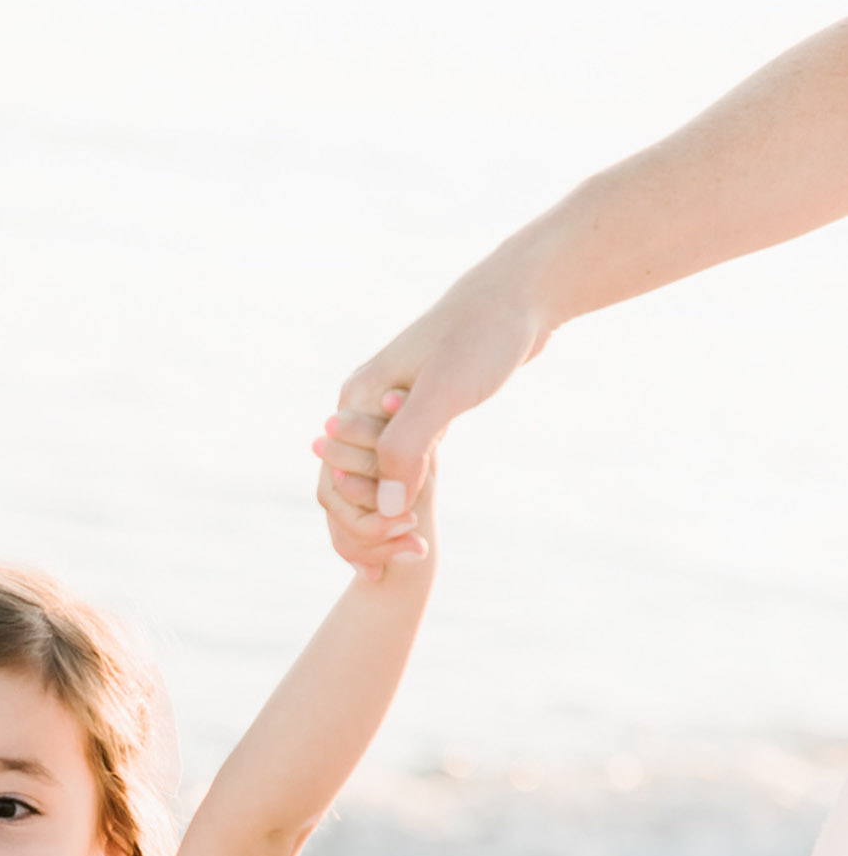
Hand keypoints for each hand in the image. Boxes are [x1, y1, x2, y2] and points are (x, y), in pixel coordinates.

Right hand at [313, 255, 551, 573]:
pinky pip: (396, 464)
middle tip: (409, 559)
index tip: (406, 546)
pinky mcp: (418, 410)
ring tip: (413, 552)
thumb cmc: (482, 338)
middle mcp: (364, 405)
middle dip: (368, 528)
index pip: (335, 480)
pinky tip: (418, 522)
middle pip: (344, 484)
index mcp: (358, 398)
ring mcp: (389, 408)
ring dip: (383, 518)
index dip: (361, 523)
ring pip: (370, 477)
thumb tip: (386, 508)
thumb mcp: (444, 394)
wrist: (519, 296)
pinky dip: (401, 496)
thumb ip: (408, 448)